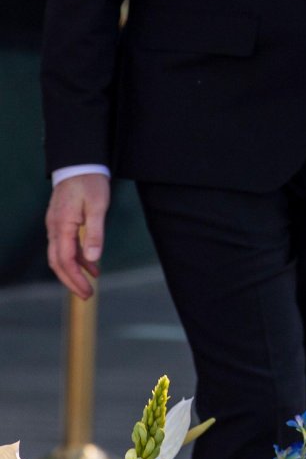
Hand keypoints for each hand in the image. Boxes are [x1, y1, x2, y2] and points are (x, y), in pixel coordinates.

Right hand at [45, 173, 110, 298]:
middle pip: (58, 262)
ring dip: (74, 270)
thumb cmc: (90, 182)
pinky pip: (67, 245)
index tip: (87, 292)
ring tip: (90, 283)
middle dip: (71, 281)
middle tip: (86, 295)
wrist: (80, 163)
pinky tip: (92, 263)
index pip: (65, 260)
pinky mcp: (62, 222)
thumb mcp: (97, 206)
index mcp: (61, 227)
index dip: (75, 279)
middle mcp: (54, 229)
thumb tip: (94, 258)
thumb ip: (94, 232)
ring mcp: (56, 226)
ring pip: (61, 255)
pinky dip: (78, 256)